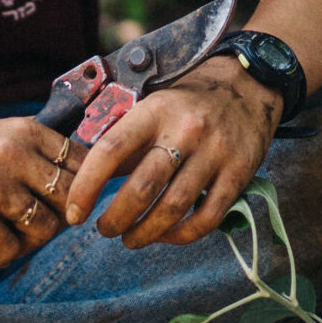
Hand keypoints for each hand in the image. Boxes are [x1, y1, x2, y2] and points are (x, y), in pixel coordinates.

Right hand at [0, 117, 81, 266]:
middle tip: (27, 233)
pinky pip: (10, 249)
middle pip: (69, 200)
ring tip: (1, 242)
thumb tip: (78, 201)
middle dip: (55, 224)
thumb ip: (31, 161)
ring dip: (26, 245)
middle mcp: (11, 150)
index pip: (83, 163)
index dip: (80, 194)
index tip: (64, 211)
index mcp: (22, 130)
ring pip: (44, 228)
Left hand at [65, 56, 279, 248]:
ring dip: (145, 232)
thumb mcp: (152, 106)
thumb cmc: (187, 102)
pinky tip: (166, 236)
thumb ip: (123, 140)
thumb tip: (85, 180)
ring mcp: (215, 153)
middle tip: (104, 230)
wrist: (247, 84)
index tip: (74, 212)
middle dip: (116, 219)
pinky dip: (182, 235)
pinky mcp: (240, 172)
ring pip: (174, 207)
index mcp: (155, 110)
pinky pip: (208, 217)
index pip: (111, 151)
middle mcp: (185, 130)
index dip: (86, 187)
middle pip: (143, 187)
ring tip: (130, 239)